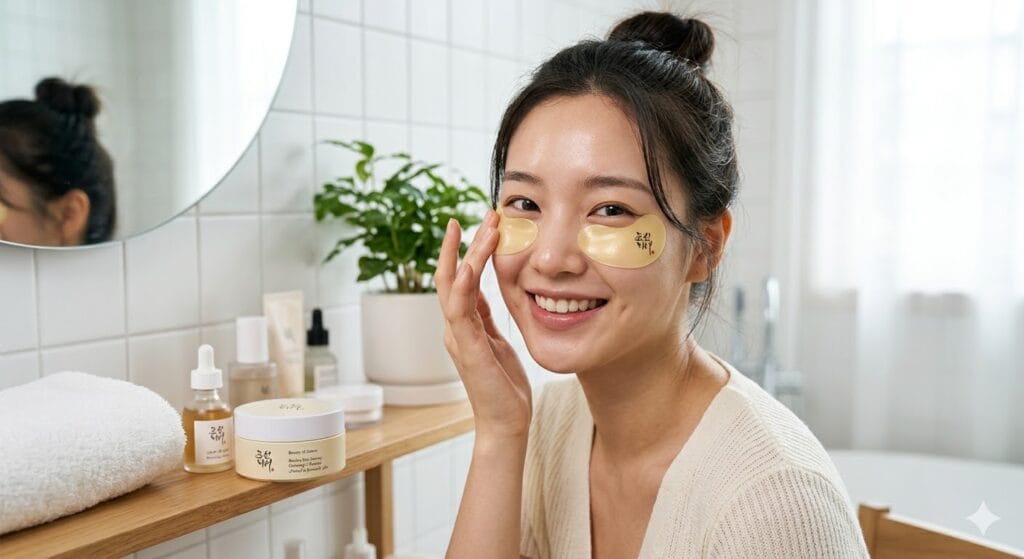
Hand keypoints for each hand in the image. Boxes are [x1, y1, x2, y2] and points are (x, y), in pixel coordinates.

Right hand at [435, 209, 531, 440]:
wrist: (506, 424)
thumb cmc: (504, 386)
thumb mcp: (498, 342)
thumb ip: (486, 317)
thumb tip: (484, 290)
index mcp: (464, 325)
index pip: (461, 278)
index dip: (468, 249)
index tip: (481, 222)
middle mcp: (455, 328)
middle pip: (453, 275)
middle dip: (466, 242)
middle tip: (483, 213)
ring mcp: (458, 338)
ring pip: (454, 286)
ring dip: (466, 254)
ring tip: (480, 228)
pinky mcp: (467, 350)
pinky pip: (460, 312)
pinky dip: (462, 287)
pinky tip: (470, 265)